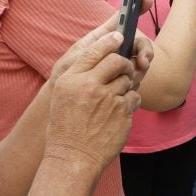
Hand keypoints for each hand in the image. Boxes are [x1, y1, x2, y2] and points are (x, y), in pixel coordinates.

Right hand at [45, 30, 138, 170]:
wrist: (73, 158)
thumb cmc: (66, 129)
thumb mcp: (62, 97)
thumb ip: (78, 76)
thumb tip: (99, 58)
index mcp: (71, 80)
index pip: (94, 50)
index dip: (109, 41)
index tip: (118, 37)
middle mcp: (88, 86)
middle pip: (116, 61)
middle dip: (124, 63)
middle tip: (125, 68)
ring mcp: (107, 99)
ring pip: (127, 79)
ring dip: (127, 84)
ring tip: (118, 96)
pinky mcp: (122, 112)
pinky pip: (134, 97)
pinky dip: (131, 101)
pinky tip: (122, 110)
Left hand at [51, 1, 153, 81]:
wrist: (66, 102)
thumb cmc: (66, 77)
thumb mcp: (76, 58)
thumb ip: (96, 46)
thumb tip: (118, 35)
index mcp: (103, 39)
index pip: (122, 20)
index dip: (136, 8)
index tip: (147, 0)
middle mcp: (116, 50)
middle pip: (139, 43)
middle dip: (146, 51)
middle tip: (144, 62)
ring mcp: (122, 65)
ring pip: (142, 62)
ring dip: (140, 70)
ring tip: (128, 81)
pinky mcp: (125, 81)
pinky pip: (138, 79)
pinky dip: (136, 83)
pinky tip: (126, 90)